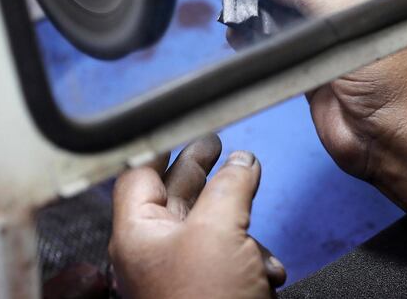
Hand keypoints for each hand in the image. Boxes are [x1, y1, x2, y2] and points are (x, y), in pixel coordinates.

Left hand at [109, 135, 284, 298]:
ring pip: (208, 224)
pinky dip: (250, 253)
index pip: (140, 173)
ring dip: (237, 216)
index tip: (179, 124)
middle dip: (203, 169)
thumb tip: (242, 161)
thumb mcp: (218, 231)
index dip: (161, 145)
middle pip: (176, 193)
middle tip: (219, 143)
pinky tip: (267, 265)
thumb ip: (229, 186)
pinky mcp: (210, 289)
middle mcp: (155, 251)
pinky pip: (228, 255)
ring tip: (253, 202)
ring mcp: (182, 272)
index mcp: (138, 234)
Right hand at [238, 0, 406, 179]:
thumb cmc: (398, 80)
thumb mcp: (355, 16)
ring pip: (287, 9)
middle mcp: (355, 4)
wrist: (396, 144)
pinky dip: (255, 37)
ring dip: (260, 5)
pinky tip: (238, 31)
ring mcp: (331, 36)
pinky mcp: (309, 64)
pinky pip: (277, 43)